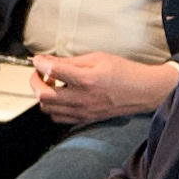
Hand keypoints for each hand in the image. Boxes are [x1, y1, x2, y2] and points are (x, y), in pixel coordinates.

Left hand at [31, 51, 176, 123]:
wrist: (143, 91)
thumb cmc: (124, 73)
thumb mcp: (98, 58)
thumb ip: (71, 61)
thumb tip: (50, 60)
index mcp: (87, 80)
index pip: (52, 71)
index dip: (39, 63)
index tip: (38, 59)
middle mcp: (82, 99)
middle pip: (43, 95)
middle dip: (35, 81)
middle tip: (40, 72)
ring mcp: (83, 112)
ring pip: (48, 109)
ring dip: (43, 95)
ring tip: (51, 84)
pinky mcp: (85, 120)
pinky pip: (59, 118)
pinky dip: (53, 107)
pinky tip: (60, 96)